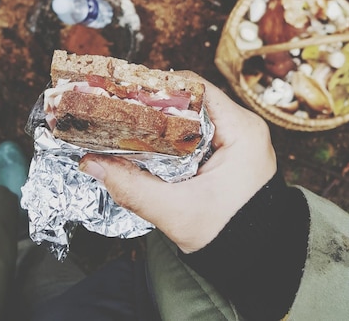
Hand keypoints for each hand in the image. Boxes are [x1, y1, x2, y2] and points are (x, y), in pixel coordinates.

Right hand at [79, 73, 276, 253]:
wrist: (257, 261)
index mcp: (242, 131)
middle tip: (120, 107)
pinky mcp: (229, 150)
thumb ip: (132, 188)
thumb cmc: (229, 237)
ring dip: (161, 119)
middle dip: (155, 102)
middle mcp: (243, 126)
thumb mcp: (176, 213)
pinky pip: (195, 131)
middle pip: (191, 98)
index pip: (197, 88)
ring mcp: (237, 137)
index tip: (127, 92)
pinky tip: (147, 140)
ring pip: (191, 114)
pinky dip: (171, 135)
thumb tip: (91, 163)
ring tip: (128, 120)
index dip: (160, 87)